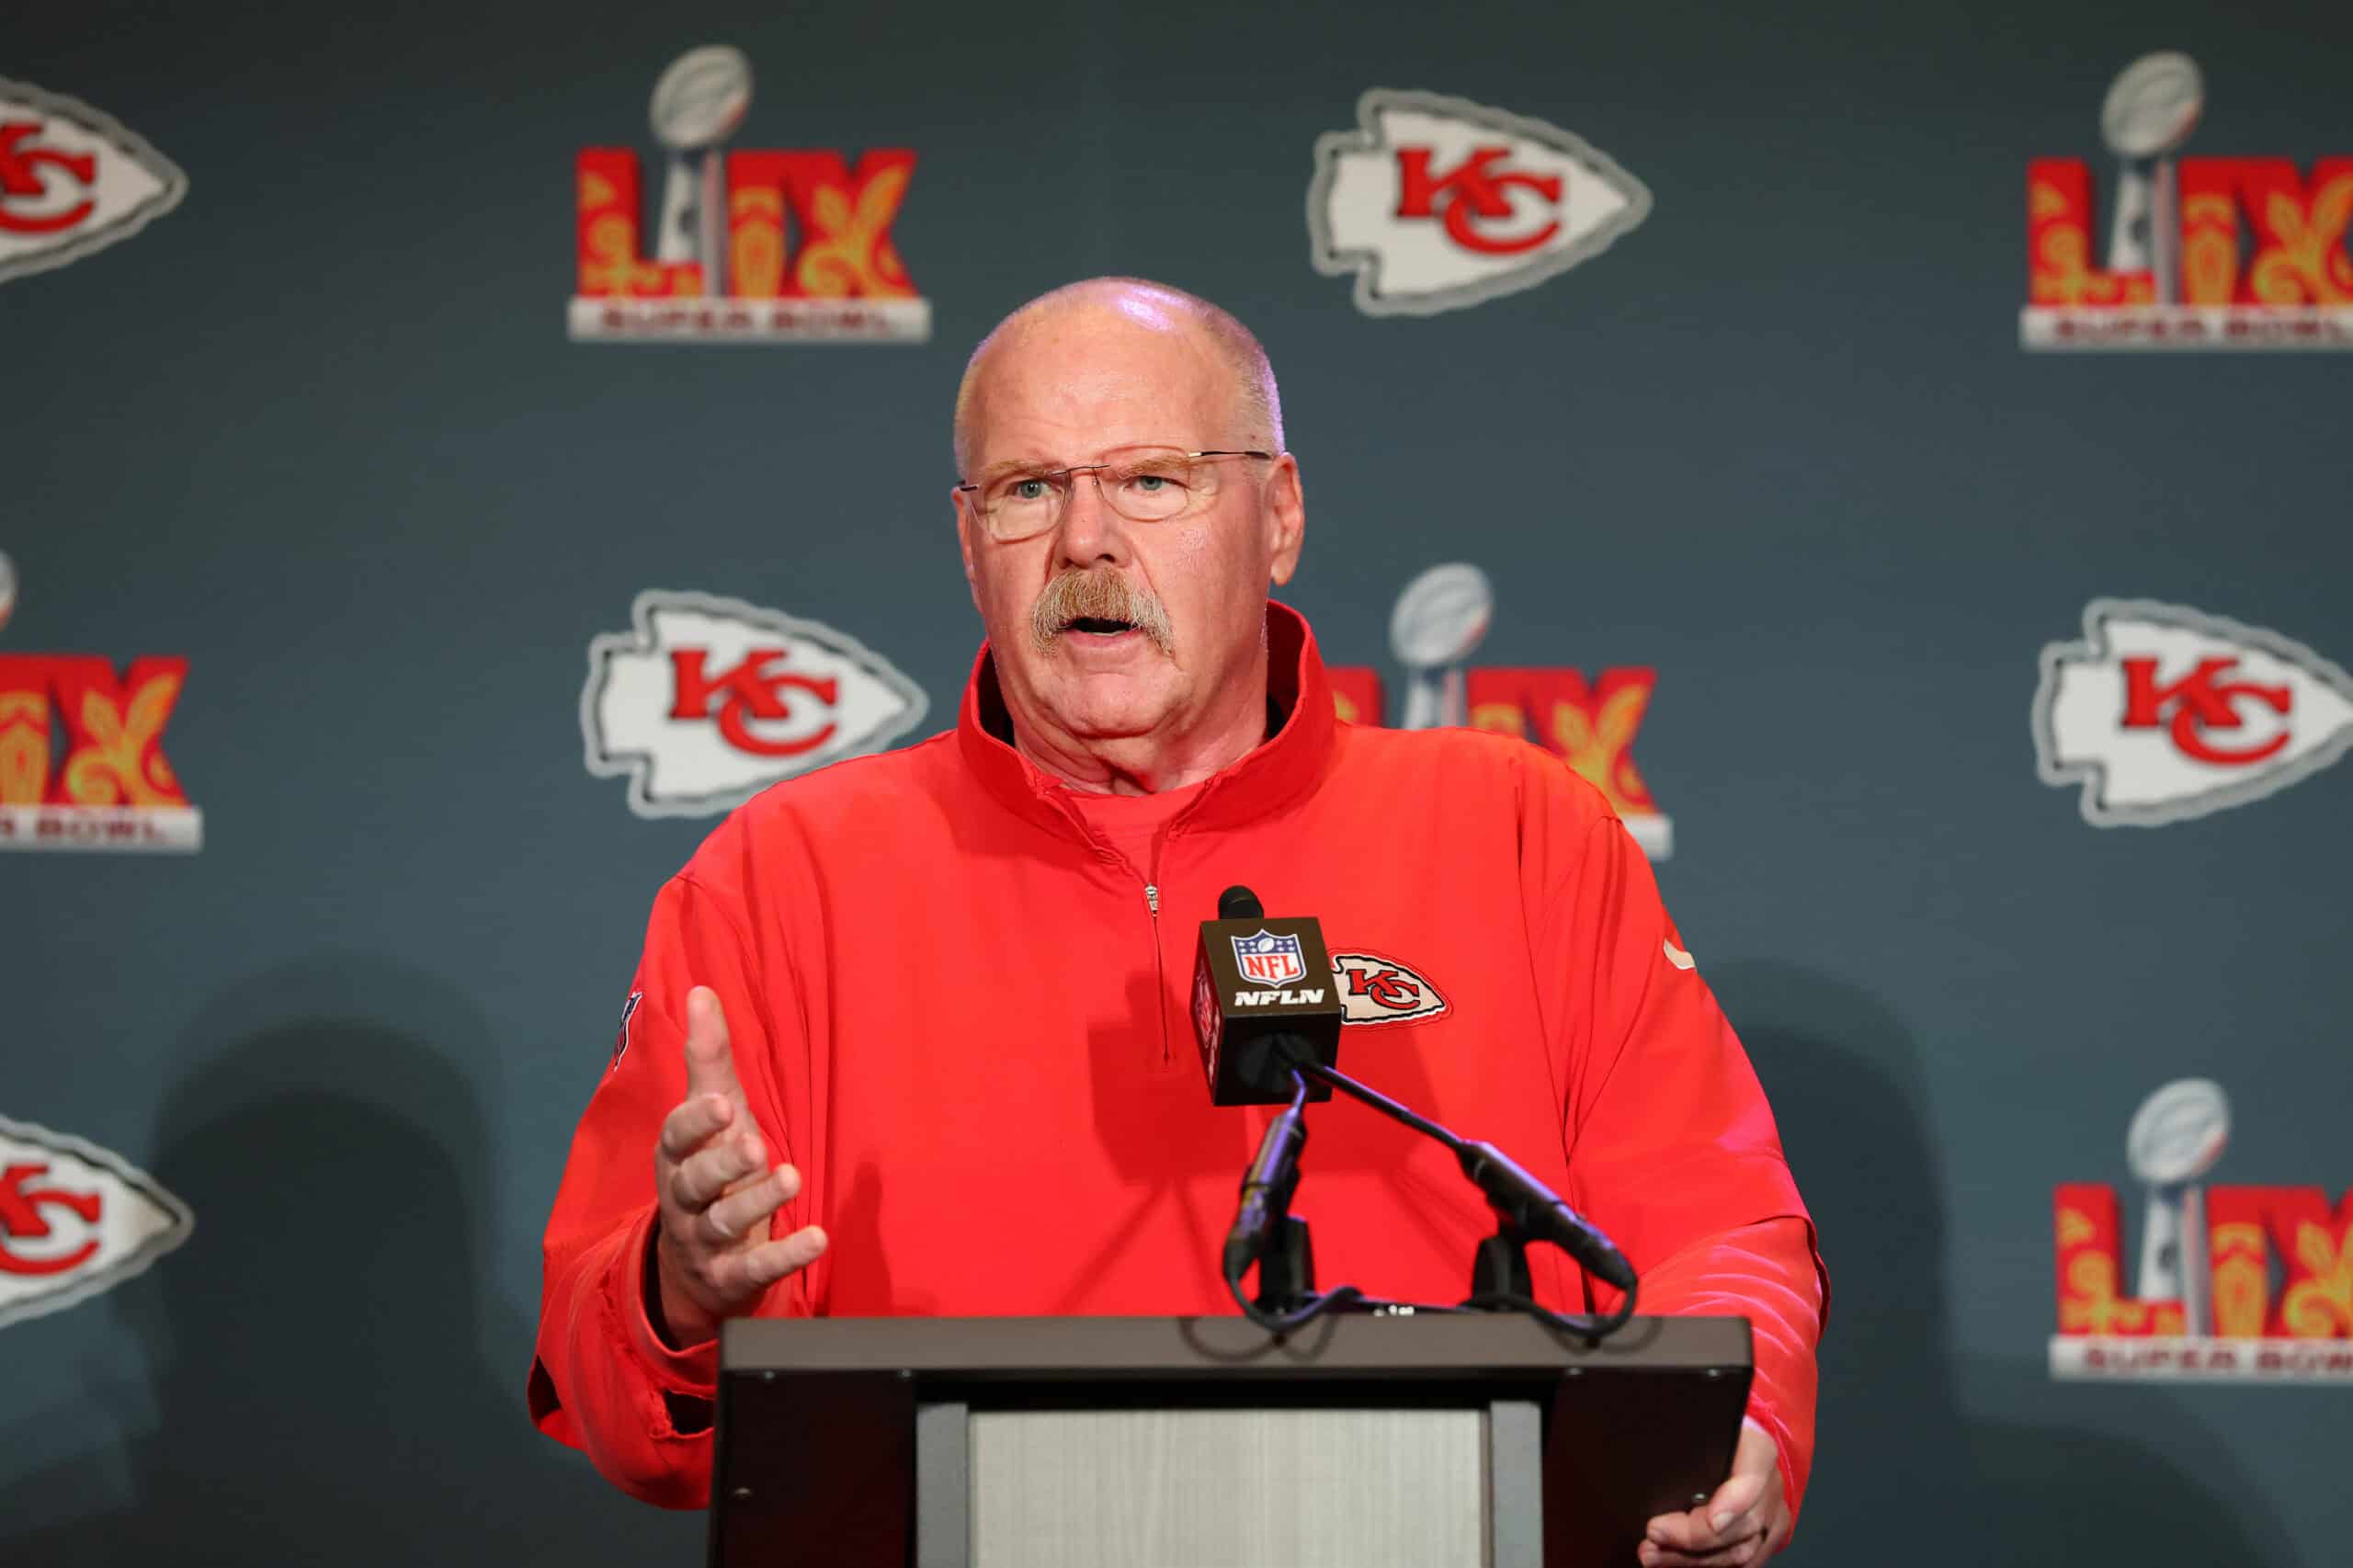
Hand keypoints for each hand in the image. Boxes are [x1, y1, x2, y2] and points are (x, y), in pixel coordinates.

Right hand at [651, 985, 827, 1345]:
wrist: (693, 1266)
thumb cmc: (709, 1170)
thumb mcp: (710, 1115)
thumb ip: (707, 1058)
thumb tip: (701, 990)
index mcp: (677, 1156)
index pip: (676, 1137)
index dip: (697, 1122)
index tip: (723, 1102)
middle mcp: (685, 1199)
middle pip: (695, 1182)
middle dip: (723, 1163)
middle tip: (754, 1142)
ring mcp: (707, 1240)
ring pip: (725, 1222)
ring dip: (759, 1202)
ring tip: (791, 1176)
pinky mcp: (734, 1275)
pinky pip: (758, 1267)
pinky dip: (787, 1255)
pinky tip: (818, 1238)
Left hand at [1639, 1417, 1790, 1565]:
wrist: (1739, 1444)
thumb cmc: (1713, 1433)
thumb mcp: (1700, 1425)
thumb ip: (1685, 1441)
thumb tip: (1650, 1459)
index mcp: (1758, 1451)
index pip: (1751, 1480)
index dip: (1733, 1504)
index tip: (1710, 1521)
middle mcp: (1771, 1486)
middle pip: (1741, 1524)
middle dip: (1694, 1537)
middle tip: (1654, 1534)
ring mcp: (1772, 1515)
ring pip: (1741, 1551)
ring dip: (1693, 1559)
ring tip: (1654, 1554)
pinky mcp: (1767, 1538)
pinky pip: (1742, 1562)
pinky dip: (1707, 1565)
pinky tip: (1676, 1562)